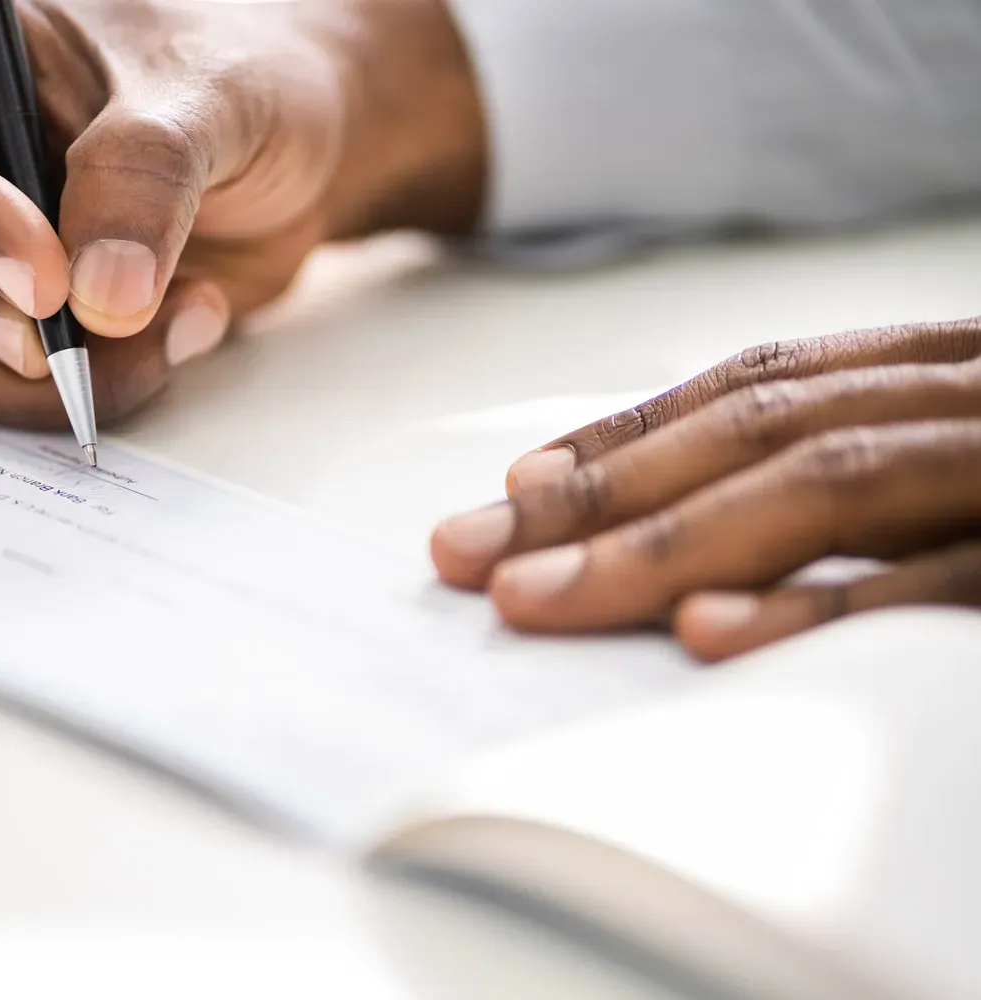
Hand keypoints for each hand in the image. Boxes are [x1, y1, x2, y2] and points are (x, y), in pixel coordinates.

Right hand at [0, 0, 485, 428]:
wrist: (298, 144)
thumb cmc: (245, 75)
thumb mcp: (214, 96)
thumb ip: (147, 176)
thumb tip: (95, 303)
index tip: (49, 282)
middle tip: (51, 338)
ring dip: (44, 372)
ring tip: (175, 320)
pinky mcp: (4, 319)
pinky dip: (90, 391)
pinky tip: (178, 331)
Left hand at [431, 317, 980, 661]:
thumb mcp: (975, 464)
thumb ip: (873, 476)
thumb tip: (708, 557)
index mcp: (955, 372)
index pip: (765, 387)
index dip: (630, 434)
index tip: (514, 485)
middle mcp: (977, 399)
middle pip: (759, 430)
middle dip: (598, 491)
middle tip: (461, 551)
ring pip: (820, 485)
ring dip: (659, 544)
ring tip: (527, 597)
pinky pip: (942, 580)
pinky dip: (815, 602)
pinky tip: (699, 633)